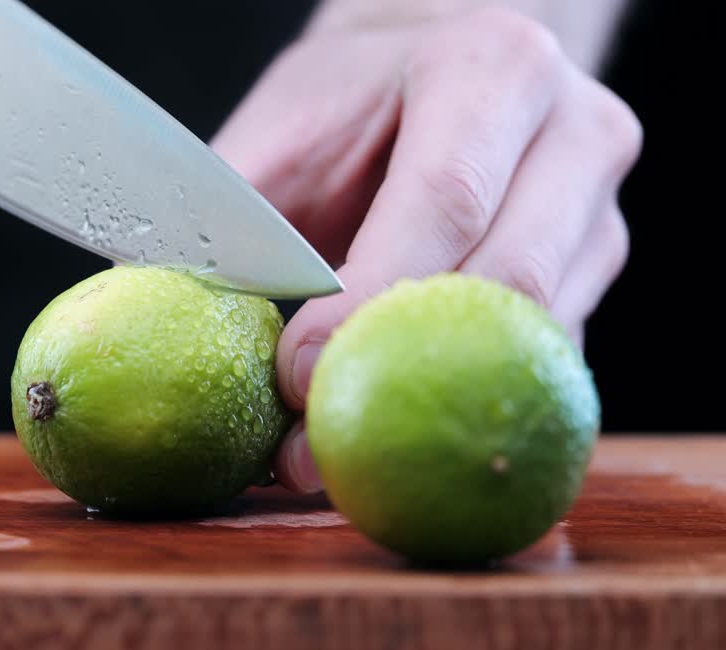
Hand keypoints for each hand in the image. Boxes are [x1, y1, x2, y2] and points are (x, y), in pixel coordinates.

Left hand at [211, 7, 641, 493]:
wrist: (426, 80)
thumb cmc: (344, 107)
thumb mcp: (280, 129)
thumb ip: (236, 214)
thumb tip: (172, 311)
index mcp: (495, 67)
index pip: (446, 198)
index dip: (369, 300)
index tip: (297, 376)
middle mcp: (575, 136)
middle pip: (512, 283)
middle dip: (402, 377)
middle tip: (307, 449)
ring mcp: (599, 217)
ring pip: (535, 344)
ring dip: (431, 414)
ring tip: (324, 461)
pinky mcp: (593, 290)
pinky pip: (533, 372)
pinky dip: (455, 414)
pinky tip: (381, 445)